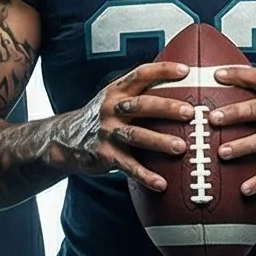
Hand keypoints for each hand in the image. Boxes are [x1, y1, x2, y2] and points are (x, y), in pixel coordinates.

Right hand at [52, 59, 190, 193]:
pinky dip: (145, 176)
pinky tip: (161, 184)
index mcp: (117, 91)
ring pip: (136, 135)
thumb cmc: (103, 118)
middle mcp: (111, 109)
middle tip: (189, 112)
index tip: (186, 70)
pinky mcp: (105, 155)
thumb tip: (179, 83)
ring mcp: (107, 132)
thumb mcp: (114, 99)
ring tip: (181, 147)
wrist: (66, 140)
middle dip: (166, 107)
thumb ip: (139, 92)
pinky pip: (128, 166)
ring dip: (159, 141)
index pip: (141, 75)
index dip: (163, 71)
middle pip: (141, 105)